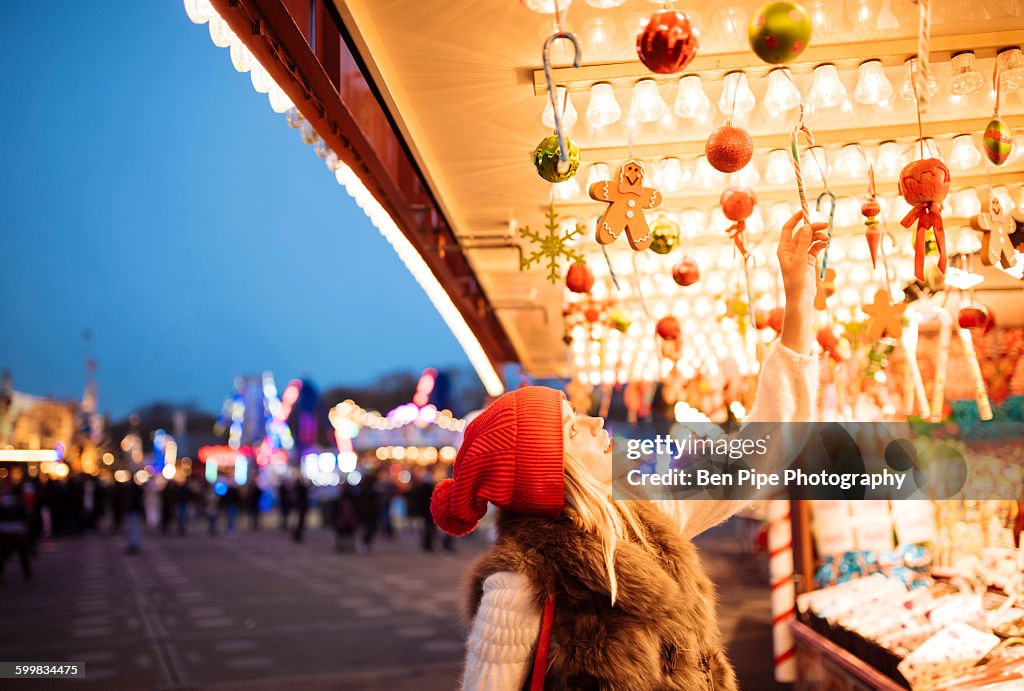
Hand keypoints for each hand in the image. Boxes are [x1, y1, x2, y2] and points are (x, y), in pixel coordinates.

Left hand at [776, 212, 829, 354]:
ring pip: (810, 240)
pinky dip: (820, 244)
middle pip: (802, 233)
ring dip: (819, 237)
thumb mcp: (800, 260)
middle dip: (813, 228)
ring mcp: (800, 255)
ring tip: (827, 239)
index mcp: (783, 249)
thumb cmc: (796, 281)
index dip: (795, 218)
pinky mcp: (808, 260)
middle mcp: (790, 250)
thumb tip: (807, 227)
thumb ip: (803, 243)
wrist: (801, 298)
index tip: (805, 210)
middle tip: (825, 225)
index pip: (788, 228)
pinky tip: (826, 244)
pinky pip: (815, 247)